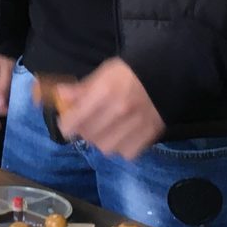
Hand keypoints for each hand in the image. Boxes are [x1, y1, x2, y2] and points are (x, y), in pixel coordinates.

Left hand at [47, 58, 165, 159]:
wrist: (166, 74)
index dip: (66, 125)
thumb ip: (82, 88)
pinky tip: (123, 135)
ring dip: (102, 141)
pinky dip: (122, 148)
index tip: (66, 124)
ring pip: (106, 148)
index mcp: (104, 92)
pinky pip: (127, 153)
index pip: (75, 120)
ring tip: (106, 130)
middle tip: (88, 123)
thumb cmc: (130, 72)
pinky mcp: (149, 135)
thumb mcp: (104, 73)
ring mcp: (135, 125)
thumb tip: (60, 95)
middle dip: (84, 131)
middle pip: (89, 136)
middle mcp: (118, 111)